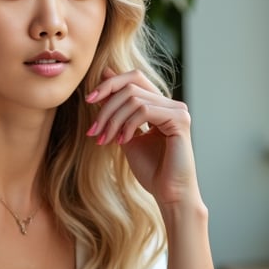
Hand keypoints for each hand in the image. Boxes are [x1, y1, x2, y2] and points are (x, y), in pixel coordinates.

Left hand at [85, 68, 199, 206]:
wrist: (168, 194)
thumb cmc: (151, 170)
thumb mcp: (125, 134)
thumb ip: (117, 109)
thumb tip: (105, 74)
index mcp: (161, 106)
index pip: (134, 78)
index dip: (110, 84)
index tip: (89, 100)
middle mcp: (172, 104)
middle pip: (131, 85)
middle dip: (106, 105)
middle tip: (94, 129)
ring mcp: (178, 110)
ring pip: (134, 98)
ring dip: (113, 119)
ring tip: (105, 140)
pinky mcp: (179, 120)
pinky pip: (144, 110)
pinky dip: (127, 125)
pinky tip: (122, 141)